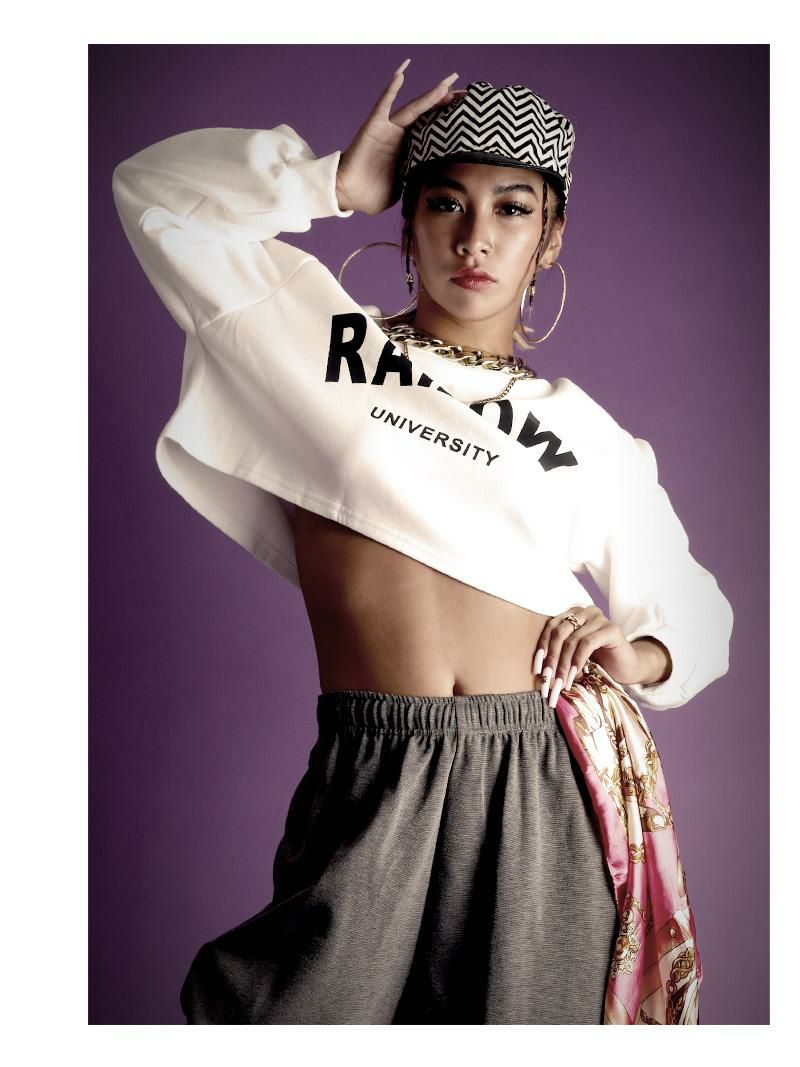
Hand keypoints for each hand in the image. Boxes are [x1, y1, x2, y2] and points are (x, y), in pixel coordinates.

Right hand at [335, 59, 464, 215]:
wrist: (349, 194)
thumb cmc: (372, 194)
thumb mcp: (403, 189)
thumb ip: (418, 184)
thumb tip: (438, 189)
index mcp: (410, 150)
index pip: (434, 131)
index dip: (450, 122)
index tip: (471, 115)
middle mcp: (401, 136)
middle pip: (428, 115)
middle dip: (447, 103)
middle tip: (467, 92)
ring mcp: (389, 129)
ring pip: (413, 108)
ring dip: (430, 95)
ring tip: (448, 83)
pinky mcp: (374, 126)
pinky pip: (383, 104)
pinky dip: (391, 88)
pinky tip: (402, 73)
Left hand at [532, 606, 651, 707]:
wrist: (627, 667)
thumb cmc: (599, 662)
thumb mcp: (573, 657)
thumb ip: (559, 655)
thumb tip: (539, 671)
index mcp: (573, 614)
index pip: (551, 627)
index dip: (542, 647)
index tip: (536, 670)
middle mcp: (585, 611)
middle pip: (559, 633)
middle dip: (551, 658)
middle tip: (547, 680)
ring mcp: (599, 618)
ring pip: (572, 640)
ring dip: (563, 664)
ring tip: (559, 683)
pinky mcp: (611, 629)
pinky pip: (587, 644)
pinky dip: (577, 661)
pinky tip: (573, 675)